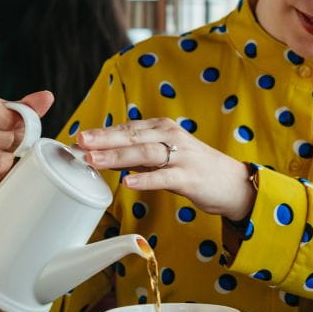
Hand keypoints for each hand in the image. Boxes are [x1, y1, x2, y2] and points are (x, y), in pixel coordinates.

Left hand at [76, 118, 255, 219]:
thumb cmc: (196, 169)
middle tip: (80, 142)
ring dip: (117, 156)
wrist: (233, 183)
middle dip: (104, 139)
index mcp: (164, 129)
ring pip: (145, 153)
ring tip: (94, 160)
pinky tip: (128, 183)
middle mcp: (172, 137)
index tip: (79, 137)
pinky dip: (145, 179)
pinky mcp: (190, 177)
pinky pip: (164, 177)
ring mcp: (182, 156)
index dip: (102, 133)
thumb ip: (138, 155)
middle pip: (133, 136)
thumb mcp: (166, 156)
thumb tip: (104, 154)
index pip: (128, 128)